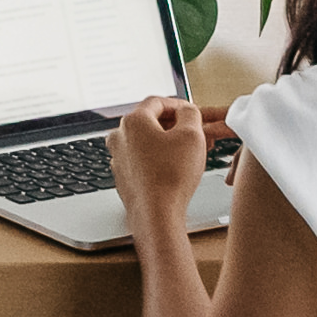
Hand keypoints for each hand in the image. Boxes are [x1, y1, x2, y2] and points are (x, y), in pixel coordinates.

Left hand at [109, 93, 213, 219]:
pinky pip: (144, 159)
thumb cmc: (171, 177)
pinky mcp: (124, 176)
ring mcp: (119, 157)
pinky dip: (160, 158)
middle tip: (196, 133)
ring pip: (148, 141)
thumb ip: (191, 114)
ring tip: (191, 151)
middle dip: (177, 126)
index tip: (191, 111)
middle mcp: (120, 137)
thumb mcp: (192, 136)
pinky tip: (177, 168)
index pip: (157, 102)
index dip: (179, 105)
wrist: (157, 214)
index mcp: (133, 121)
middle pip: (151, 121)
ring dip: (170, 142)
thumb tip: (187, 110)